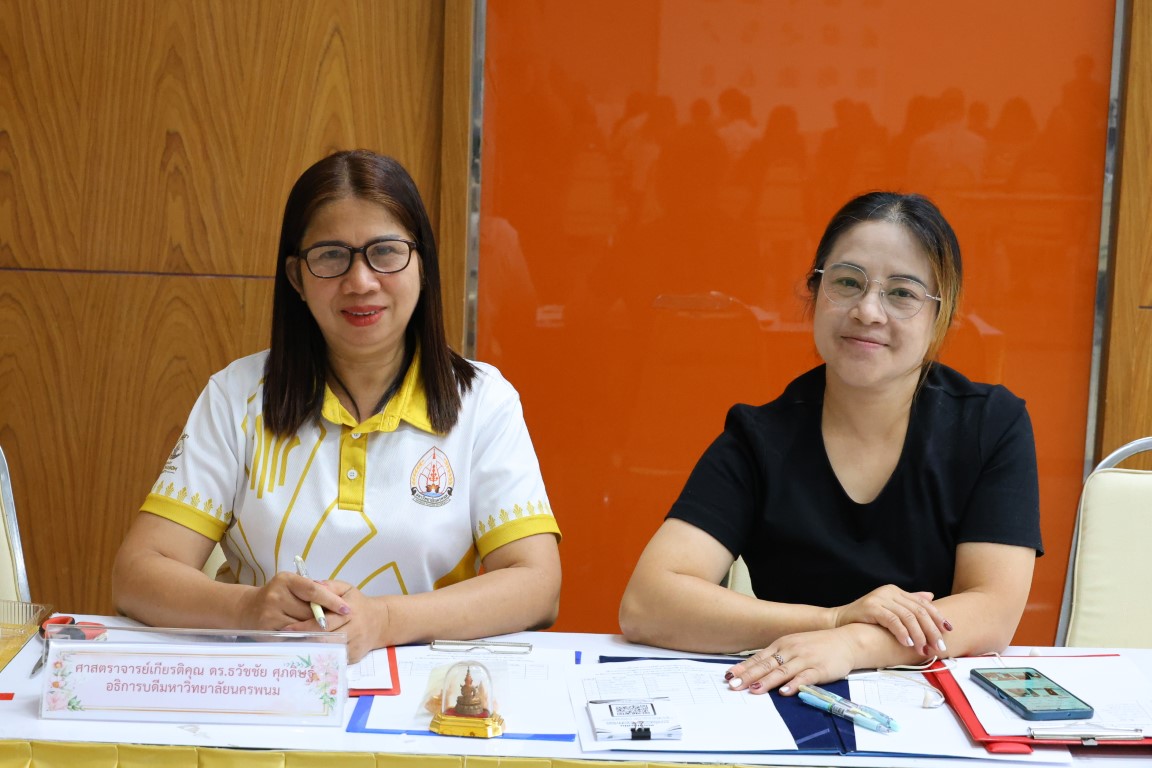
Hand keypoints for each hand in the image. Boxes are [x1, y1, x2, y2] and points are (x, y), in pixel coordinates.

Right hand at [237, 571, 347, 631]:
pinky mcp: (267, 631)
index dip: (332, 600)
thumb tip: (337, 600)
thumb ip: (311, 590)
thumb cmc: (277, 596)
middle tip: (342, 624)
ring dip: (316, 630)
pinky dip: (304, 638)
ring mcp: (270, 614)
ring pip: (303, 626)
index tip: (347, 609)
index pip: (314, 590)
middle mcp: (276, 596)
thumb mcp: (291, 585)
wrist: (247, 609)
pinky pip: (293, 637)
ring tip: (329, 632)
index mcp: (286, 580)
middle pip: (310, 611)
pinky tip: (313, 640)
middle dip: (326, 618)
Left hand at [284, 580, 384, 662]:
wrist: (380, 621)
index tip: (288, 628)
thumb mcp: (346, 589)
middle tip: (285, 641)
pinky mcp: (353, 657)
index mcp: (350, 612)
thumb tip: (312, 584)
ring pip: (328, 650)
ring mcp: (354, 646)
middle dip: (304, 639)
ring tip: (292, 648)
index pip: (325, 621)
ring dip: (310, 650)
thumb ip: (329, 586)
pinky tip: (306, 655)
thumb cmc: (358, 604)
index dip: (305, 626)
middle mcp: (354, 630)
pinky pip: (333, 659)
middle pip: (325, 638)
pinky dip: (319, 657)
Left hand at [725, 628, 856, 694]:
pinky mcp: (819, 669)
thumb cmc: (817, 645)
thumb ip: (777, 658)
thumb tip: (756, 670)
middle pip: (766, 665)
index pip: (759, 658)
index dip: (743, 668)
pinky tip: (784, 692)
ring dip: (767, 681)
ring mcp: (805, 659)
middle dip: (749, 676)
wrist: (846, 640)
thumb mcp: (794, 646)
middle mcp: (791, 650)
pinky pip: (804, 677)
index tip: (729, 676)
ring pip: (782, 671)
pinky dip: (794, 685)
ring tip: (754, 689)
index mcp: (782, 645)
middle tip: (734, 685)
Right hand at [831, 585, 951, 656]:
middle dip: (931, 630)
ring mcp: (880, 598)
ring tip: (924, 649)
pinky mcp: (871, 607)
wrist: (840, 620)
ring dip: (919, 635)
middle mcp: (889, 592)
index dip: (937, 616)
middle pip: (918, 611)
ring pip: (908, 616)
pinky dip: (902, 632)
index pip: (922, 603)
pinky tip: (907, 643)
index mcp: (896, 591)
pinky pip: (892, 620)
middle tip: (939, 646)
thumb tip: (931, 597)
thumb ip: (909, 603)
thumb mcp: (890, 609)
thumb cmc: (866, 618)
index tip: (948, 630)